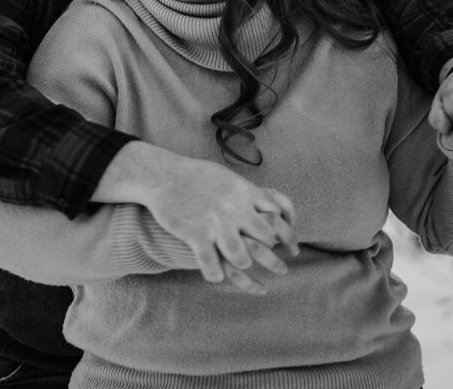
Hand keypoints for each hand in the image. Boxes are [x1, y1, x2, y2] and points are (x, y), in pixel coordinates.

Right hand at [142, 155, 297, 291]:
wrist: (162, 175)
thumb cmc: (194, 175)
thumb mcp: (227, 177)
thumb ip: (246, 191)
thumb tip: (265, 202)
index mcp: (244, 192)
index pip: (277, 213)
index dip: (288, 232)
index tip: (290, 245)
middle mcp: (235, 209)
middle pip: (266, 237)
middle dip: (275, 257)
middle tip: (282, 269)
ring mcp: (216, 224)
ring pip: (242, 256)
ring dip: (245, 266)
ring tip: (245, 267)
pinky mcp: (196, 235)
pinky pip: (211, 264)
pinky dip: (216, 275)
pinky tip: (217, 277)